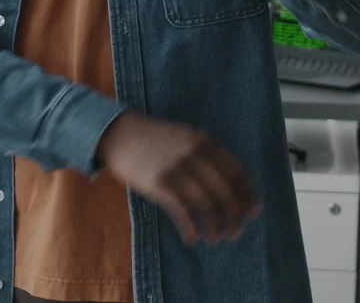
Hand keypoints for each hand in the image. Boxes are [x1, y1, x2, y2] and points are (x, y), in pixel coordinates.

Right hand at [97, 113, 260, 245]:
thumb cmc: (155, 139)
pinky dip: (192, 228)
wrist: (121, 134)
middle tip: (235, 233)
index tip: (252, 212)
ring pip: (207, 205)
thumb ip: (207, 154)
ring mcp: (177, 168)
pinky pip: (184, 211)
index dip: (248, 194)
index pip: (237, 171)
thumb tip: (232, 185)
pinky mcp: (160, 183)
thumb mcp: (186, 137)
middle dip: (235, 216)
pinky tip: (192, 237)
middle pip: (225, 191)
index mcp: (204, 141)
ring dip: (215, 227)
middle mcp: (195, 153)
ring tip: (215, 239)